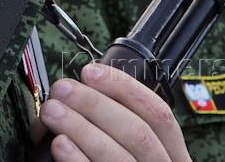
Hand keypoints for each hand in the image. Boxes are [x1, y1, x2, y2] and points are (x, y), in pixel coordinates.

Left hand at [32, 62, 191, 161]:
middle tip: (62, 89)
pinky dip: (78, 161)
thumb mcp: (135, 155)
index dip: (124, 88)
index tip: (91, 72)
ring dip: (82, 128)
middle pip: (137, 133)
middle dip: (96, 104)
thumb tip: (78, 96)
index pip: (159, 115)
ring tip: (51, 112)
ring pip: (120, 156)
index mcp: (173, 158)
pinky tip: (59, 146)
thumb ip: (116, 130)